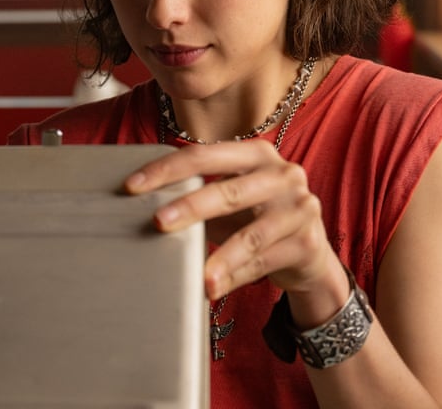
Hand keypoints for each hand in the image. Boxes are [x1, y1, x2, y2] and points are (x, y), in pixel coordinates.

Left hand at [125, 141, 345, 311]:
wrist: (308, 251)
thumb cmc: (255, 217)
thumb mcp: (231, 196)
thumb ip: (198, 192)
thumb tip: (141, 203)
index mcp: (255, 153)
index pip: (204, 156)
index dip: (166, 170)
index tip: (133, 187)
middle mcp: (283, 175)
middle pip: (229, 191)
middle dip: (190, 207)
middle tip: (159, 222)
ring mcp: (300, 208)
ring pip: (251, 235)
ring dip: (219, 257)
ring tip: (196, 274)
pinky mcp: (307, 243)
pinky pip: (263, 263)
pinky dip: (235, 277)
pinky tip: (213, 288)